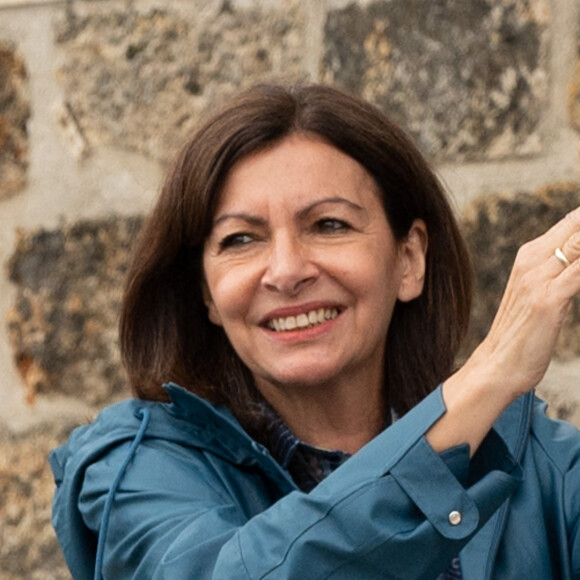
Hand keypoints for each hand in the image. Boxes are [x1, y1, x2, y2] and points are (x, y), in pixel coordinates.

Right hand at [470, 206, 579, 398]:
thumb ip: (559, 270)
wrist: (498, 365)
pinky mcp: (548, 300)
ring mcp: (538, 279)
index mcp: (529, 255)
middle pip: (577, 223)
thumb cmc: (522, 332)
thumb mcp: (538, 292)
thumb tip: (576, 258)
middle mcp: (532, 260)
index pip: (571, 221)